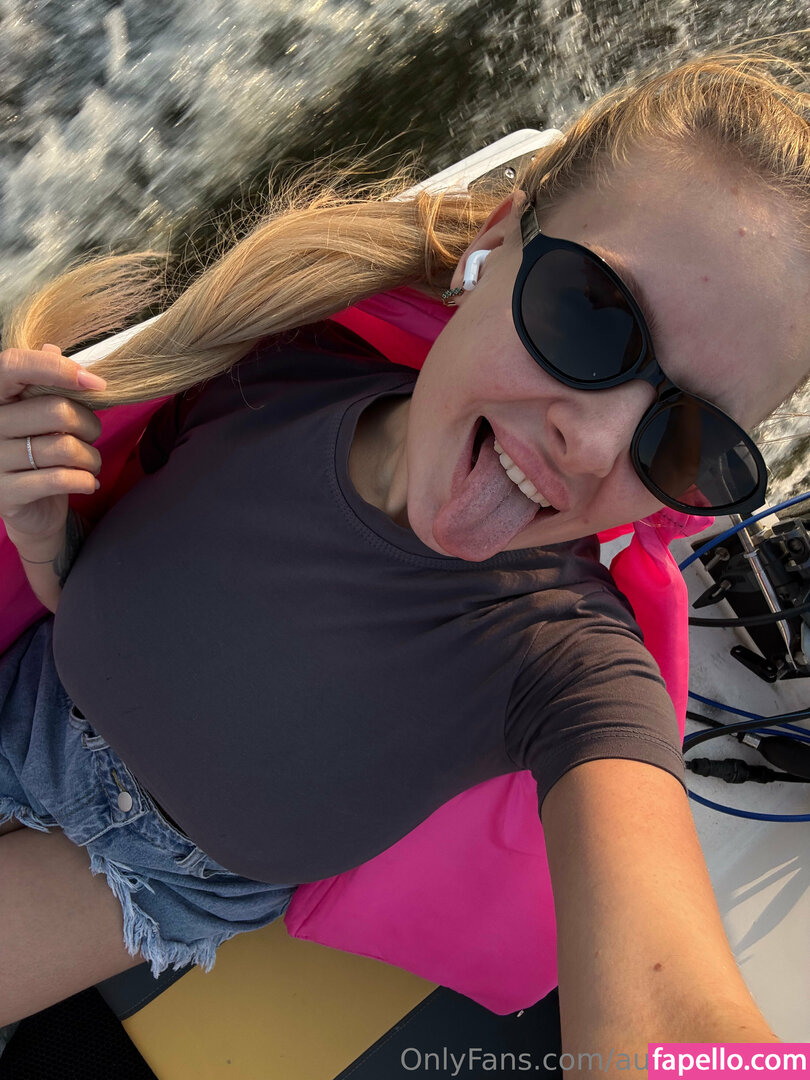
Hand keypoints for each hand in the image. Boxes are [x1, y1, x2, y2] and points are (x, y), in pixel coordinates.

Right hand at [0, 345, 106, 546]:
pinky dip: (84, 480)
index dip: (56, 367)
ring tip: (90, 463)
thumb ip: (42, 381)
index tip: (95, 383)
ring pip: (64, 448)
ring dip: (91, 458)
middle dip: (89, 425)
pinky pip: (59, 479)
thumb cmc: (37, 451)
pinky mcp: (6, 494)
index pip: (13, 365)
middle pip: (56, 411)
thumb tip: (52, 346)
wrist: (29, 510)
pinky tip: (88, 482)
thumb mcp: (37, 413)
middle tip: (92, 436)